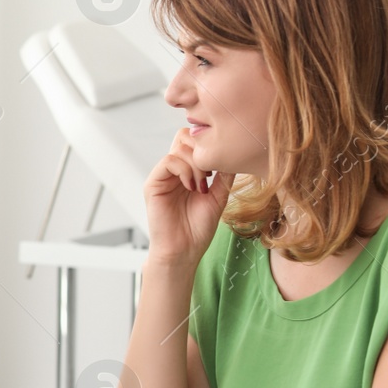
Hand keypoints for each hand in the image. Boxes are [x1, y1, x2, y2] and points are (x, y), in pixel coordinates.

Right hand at [144, 128, 234, 265]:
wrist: (184, 251)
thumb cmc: (198, 229)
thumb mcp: (219, 197)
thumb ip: (224, 175)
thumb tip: (234, 155)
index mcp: (188, 171)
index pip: (194, 141)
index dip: (208, 146)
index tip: (219, 168)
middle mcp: (174, 170)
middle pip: (184, 136)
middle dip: (202, 150)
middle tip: (211, 174)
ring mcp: (162, 176)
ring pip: (179, 147)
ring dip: (196, 164)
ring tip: (202, 186)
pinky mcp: (153, 184)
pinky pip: (168, 161)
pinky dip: (184, 170)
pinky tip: (192, 187)